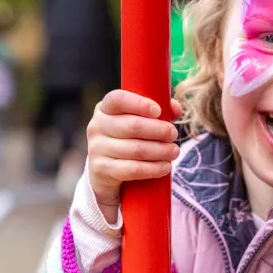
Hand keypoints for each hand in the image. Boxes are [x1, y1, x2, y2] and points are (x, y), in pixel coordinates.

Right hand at [87, 90, 182, 220]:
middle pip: (132, 125)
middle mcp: (97, 126)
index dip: (139, 104)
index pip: (118, 100)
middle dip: (158, 130)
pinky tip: (166, 167)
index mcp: (105, 108)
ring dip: (160, 151)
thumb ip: (157, 112)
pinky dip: (153, 168)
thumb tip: (176, 109)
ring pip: (135, 149)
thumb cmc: (127, 140)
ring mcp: (96, 148)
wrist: (106, 172)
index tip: (158, 111)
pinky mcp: (101, 169)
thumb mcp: (138, 122)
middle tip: (173, 134)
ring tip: (174, 151)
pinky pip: (132, 169)